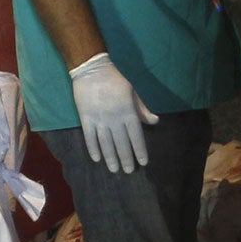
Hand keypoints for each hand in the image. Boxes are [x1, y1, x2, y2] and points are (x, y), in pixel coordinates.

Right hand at [68, 53, 158, 172]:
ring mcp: (99, 119)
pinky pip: (90, 137)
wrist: (92, 70)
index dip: (139, 150)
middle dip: (126, 158)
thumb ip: (142, 109)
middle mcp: (114, 119)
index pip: (136, 136)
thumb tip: (155, 121)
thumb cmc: (115, 80)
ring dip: (110, 158)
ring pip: (106, 143)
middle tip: (128, 171)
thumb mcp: (133, 92)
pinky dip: (93, 148)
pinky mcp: (86, 118)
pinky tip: (97, 158)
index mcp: (128, 112)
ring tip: (114, 170)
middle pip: (121, 143)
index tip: (143, 162)